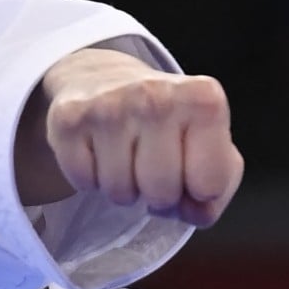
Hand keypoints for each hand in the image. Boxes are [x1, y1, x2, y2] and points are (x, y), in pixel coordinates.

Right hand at [15, 49, 242, 227]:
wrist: (101, 77)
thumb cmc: (165, 120)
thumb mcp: (210, 143)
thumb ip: (220, 186)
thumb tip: (192, 210)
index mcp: (202, 99)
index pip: (208, 186)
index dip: (198, 189)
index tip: (188, 163)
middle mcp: (155, 95)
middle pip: (161, 194)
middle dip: (157, 194)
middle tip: (150, 163)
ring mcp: (108, 105)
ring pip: (119, 193)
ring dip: (123, 187)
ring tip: (124, 154)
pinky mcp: (68, 117)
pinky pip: (83, 183)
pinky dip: (89, 178)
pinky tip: (97, 148)